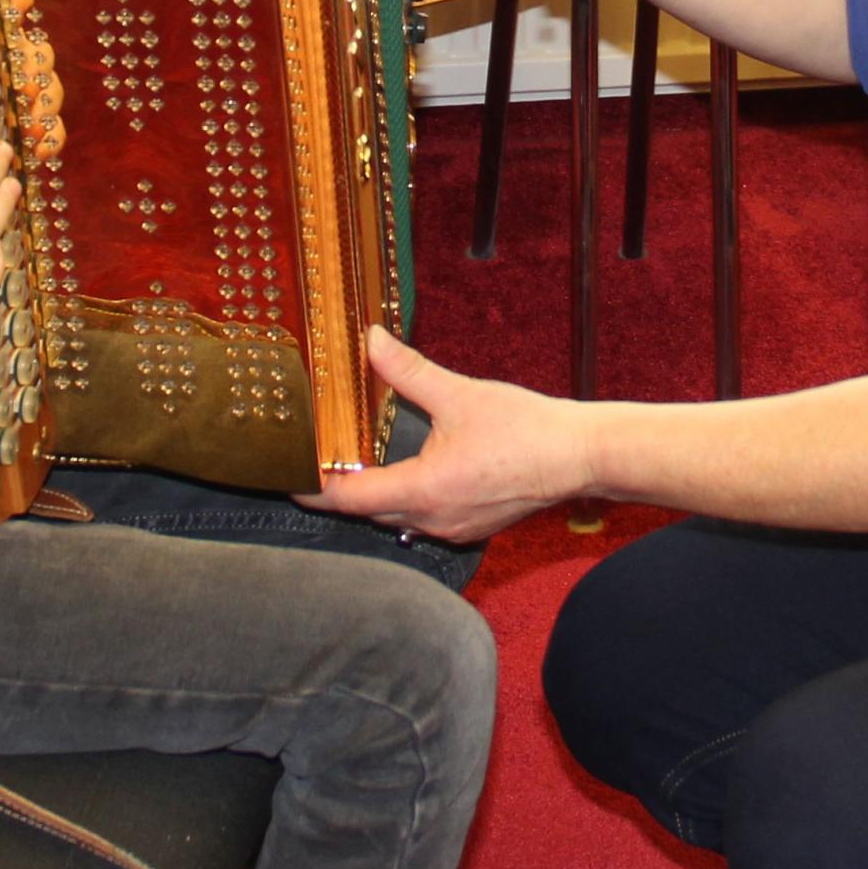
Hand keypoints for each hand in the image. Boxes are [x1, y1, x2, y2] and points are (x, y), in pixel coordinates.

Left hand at [304, 330, 592, 541]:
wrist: (579, 457)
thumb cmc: (526, 430)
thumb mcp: (460, 394)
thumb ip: (408, 371)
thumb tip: (371, 340)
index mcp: (422, 490)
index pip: (347, 498)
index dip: (312, 487)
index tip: (288, 474)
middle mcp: (431, 519)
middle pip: (366, 513)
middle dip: (337, 491)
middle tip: (313, 464)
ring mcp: (452, 528)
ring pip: (394, 519)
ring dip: (372, 497)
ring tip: (352, 467)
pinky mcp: (469, 527)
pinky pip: (422, 520)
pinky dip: (404, 501)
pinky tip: (405, 476)